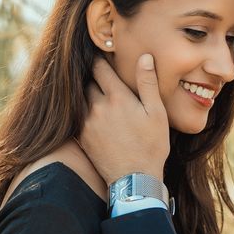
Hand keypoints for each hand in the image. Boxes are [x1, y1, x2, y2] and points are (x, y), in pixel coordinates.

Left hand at [80, 54, 169, 183]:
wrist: (134, 179)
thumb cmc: (151, 145)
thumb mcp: (157, 113)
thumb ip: (148, 83)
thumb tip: (144, 57)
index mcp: (117, 97)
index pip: (100, 67)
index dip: (100, 58)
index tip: (102, 54)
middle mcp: (97, 107)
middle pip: (87, 81)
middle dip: (92, 75)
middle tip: (98, 71)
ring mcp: (86, 122)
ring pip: (79, 97)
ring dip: (85, 92)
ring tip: (94, 90)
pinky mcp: (81, 136)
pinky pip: (76, 115)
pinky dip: (82, 109)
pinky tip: (91, 111)